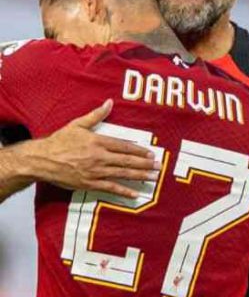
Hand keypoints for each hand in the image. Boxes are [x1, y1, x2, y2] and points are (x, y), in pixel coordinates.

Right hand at [24, 99, 160, 197]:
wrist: (41, 159)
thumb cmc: (59, 142)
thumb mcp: (77, 125)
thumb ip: (96, 115)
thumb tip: (109, 103)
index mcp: (98, 142)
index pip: (124, 146)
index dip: (139, 151)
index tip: (151, 154)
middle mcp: (99, 157)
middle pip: (127, 161)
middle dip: (145, 164)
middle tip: (159, 166)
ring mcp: (95, 171)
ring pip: (122, 174)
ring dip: (140, 176)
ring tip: (153, 177)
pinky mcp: (89, 183)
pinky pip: (110, 188)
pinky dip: (124, 191)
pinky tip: (135, 193)